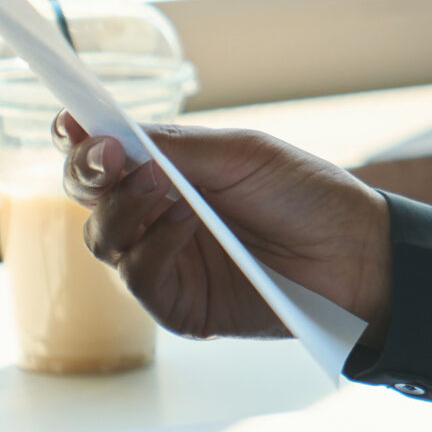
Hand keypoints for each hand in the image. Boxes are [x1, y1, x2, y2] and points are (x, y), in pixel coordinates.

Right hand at [56, 113, 394, 342]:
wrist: (358, 250)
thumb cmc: (307, 195)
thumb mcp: (240, 154)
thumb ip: (172, 146)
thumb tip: (101, 132)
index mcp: (166, 173)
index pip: (101, 159)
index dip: (78, 143)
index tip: (73, 125)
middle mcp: (155, 218)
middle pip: (86, 199)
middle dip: (86, 174)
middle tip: (109, 158)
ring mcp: (164, 263)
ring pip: (102, 240)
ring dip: (125, 209)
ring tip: (165, 188)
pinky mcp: (180, 306)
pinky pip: (139, 279)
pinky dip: (154, 248)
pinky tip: (185, 225)